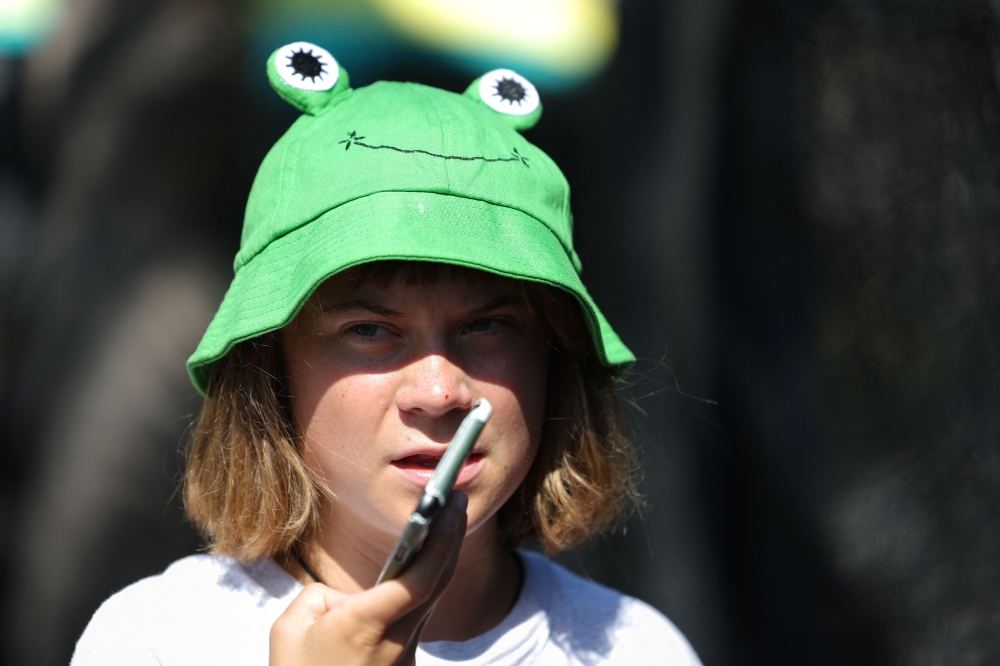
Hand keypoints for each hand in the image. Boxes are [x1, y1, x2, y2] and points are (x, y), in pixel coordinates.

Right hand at [269, 491, 467, 665]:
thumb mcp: (289, 630)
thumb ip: (319, 597)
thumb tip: (346, 595)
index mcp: (366, 625)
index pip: (420, 577)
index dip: (442, 537)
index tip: (450, 503)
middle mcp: (396, 641)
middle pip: (438, 582)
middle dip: (452, 536)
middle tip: (456, 499)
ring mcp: (406, 657)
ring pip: (429, 600)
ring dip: (439, 560)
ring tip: (441, 519)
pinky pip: (416, 619)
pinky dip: (420, 588)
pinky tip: (420, 562)